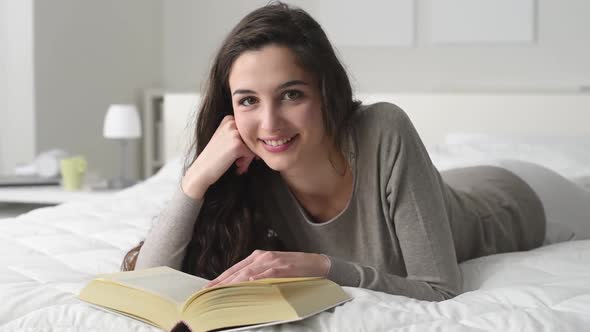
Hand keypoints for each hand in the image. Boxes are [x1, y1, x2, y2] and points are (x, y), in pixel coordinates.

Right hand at [182, 115, 255, 199]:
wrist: (202, 170)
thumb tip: (263, 141)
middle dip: (249, 151)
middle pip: (252, 137)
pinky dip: (246, 162)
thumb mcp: (226, 140)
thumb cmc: (215, 158)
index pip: (248, 130)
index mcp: (228, 119)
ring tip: (239, 165)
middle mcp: (231, 122)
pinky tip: (238, 166)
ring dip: (248, 157)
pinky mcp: (237, 144)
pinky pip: (252, 153)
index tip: (241, 155)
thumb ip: (240, 136)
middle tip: (241, 162)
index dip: (247, 144)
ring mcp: (234, 132)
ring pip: (253, 145)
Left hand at [205, 250, 330, 287]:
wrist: (319, 264)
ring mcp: (273, 261)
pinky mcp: (283, 267)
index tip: (207, 289)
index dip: (220, 279)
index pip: (234, 269)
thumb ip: (258, 275)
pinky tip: (247, 284)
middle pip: (237, 271)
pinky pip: (266, 275)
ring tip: (220, 292)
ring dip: (233, 283)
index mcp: (259, 257)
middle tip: (207, 293)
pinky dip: (256, 280)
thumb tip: (241, 287)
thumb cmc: (296, 269)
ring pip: (248, 273)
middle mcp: (263, 257)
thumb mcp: (273, 269)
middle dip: (221, 283)